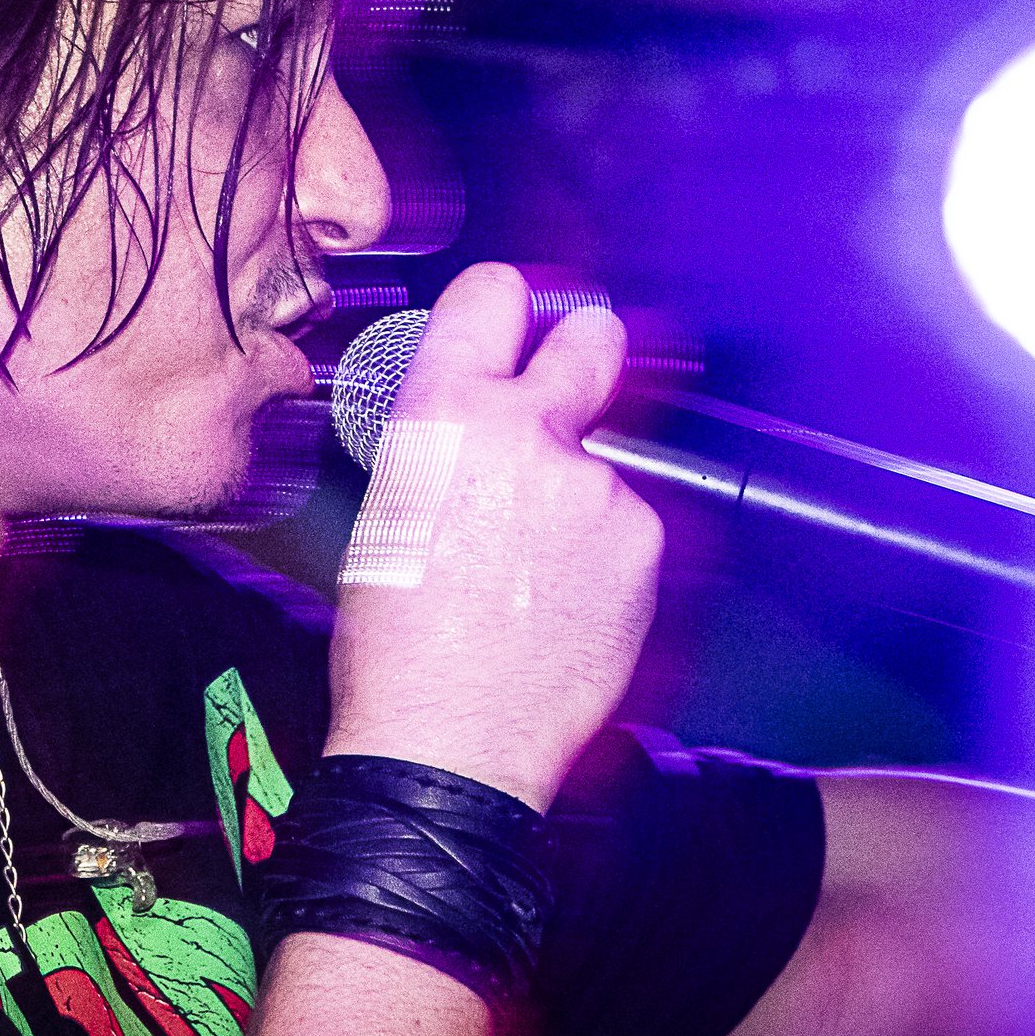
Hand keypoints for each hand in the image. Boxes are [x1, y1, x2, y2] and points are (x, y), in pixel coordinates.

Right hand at [324, 262, 661, 812]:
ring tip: (533, 567)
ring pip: (607, 457)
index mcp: (446, 413)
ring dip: (582, 490)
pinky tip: (563, 599)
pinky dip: (605, 552)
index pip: (493, 293)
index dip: (507, 302)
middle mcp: (529, 432)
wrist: (450, 742)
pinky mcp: (645, 543)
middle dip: (588, 348)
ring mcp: (598, 486)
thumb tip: (479, 415)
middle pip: (593, 336)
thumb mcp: (389, 508)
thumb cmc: (398, 644)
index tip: (518, 314)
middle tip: (574, 379)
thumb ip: (447, 439)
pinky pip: (628, 523)